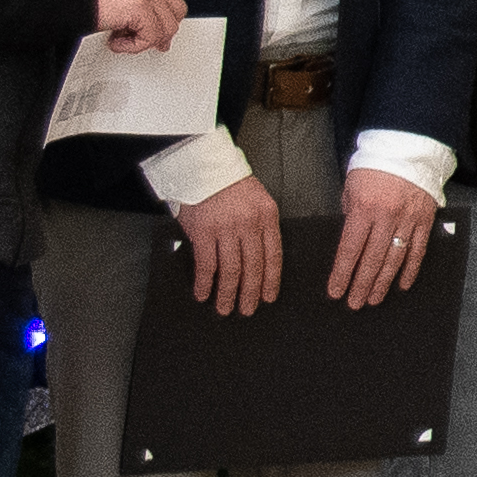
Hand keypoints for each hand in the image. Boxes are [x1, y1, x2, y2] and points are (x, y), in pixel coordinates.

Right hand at [87, 0, 184, 52]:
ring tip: (122, 41)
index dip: (164, 17)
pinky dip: (133, 46)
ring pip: (166, 26)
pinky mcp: (140, 7)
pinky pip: (150, 37)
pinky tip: (115, 42)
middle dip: (164, 31)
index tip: (156, 31)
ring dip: (144, 40)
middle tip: (152, 43)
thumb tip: (144, 26)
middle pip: (175, 9)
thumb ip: (131, 1)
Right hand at [181, 174, 284, 316]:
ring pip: (231, 270)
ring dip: (228, 293)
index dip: (271, 280)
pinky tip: (203, 293)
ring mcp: (225, 228)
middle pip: (253, 267)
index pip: (273, 255)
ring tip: (225, 308)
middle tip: (247, 309)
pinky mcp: (203, 232)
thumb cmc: (230, 184)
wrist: (203, 166)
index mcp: (267, 216)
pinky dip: (205, 283)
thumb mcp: (257, 201)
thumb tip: (259, 260)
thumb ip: (260, 227)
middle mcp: (249, 224)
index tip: (269, 297)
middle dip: (250, 292)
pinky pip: (206, 264)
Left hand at [327, 167, 442, 307]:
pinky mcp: (424, 220)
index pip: (350, 249)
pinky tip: (402, 284)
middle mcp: (386, 217)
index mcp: (364, 209)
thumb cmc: (375, 167)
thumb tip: (350, 242)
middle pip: (372, 259)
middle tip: (354, 303)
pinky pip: (417, 250)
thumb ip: (350, 215)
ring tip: (374, 298)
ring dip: (383, 282)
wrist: (408, 149)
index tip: (335, 291)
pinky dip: (410, 270)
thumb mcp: (352, 188)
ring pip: (394, 259)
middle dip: (361, 285)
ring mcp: (408, 220)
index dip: (342, 273)